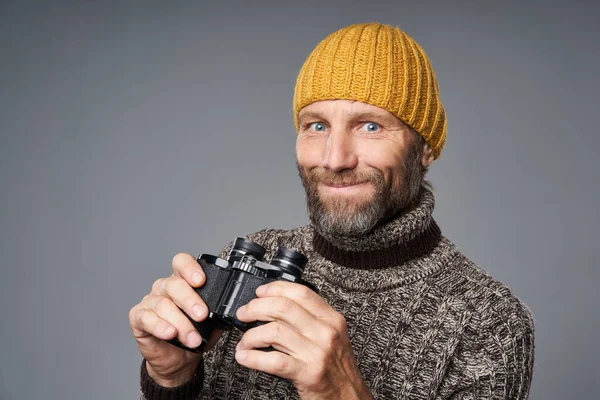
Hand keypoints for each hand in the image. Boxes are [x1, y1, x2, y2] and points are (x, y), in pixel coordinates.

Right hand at [128, 253, 213, 386]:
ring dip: (181, 322)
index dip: (190, 268)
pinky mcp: (138, 318)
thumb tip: (227, 310)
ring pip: (163, 304)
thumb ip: (217, 313)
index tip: (201, 281)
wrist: (177, 360)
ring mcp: (150, 301)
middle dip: (190, 300)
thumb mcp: (211, 323)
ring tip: (192, 338)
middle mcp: (164, 288)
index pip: (182, 263)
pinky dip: (160, 326)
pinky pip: (147, 318)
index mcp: (183, 282)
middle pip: (174, 284)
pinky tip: (170, 333)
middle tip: (202, 315)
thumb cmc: (193, 335)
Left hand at [234, 281, 372, 399]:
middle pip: (283, 307)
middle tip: (244, 314)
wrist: (349, 396)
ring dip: (251, 335)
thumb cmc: (336, 367)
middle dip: (256, 308)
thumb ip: (310, 319)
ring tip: (244, 342)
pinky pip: (273, 360)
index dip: (275, 289)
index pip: (300, 293)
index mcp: (331, 319)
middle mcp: (325, 332)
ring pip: (274, 331)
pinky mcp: (308, 373)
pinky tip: (244, 357)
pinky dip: (253, 357)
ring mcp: (317, 352)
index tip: (260, 292)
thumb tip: (275, 306)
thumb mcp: (332, 335)